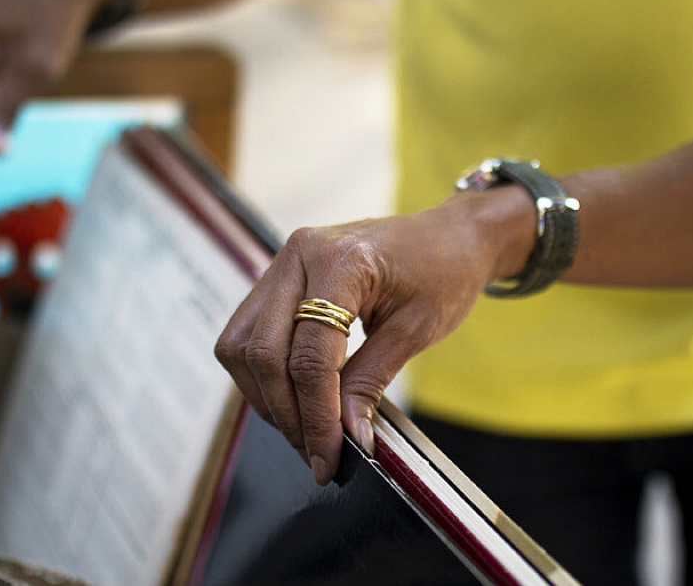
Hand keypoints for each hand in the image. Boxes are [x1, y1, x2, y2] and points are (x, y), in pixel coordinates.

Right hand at [214, 188, 532, 484]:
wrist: (451, 234)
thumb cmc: (444, 271)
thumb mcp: (416, 331)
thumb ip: (370, 382)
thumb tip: (346, 438)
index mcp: (340, 261)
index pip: (310, 355)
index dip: (316, 416)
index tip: (328, 458)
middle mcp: (298, 254)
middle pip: (264, 353)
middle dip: (287, 414)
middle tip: (315, 454)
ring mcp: (282, 262)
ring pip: (240, 345)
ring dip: (266, 397)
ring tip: (303, 431)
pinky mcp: (278, 276)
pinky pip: (247, 333)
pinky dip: (263, 374)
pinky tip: (292, 398)